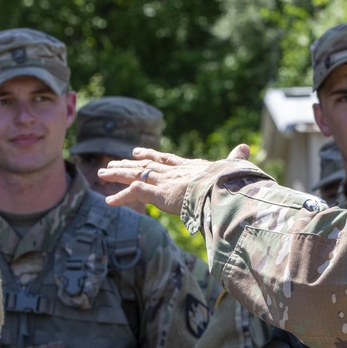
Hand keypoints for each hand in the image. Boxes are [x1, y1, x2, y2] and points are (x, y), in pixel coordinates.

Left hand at [98, 145, 250, 214]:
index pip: (166, 159)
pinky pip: (136, 193)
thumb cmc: (232, 181)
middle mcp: (174, 172)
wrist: (225, 188)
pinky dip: (121, 197)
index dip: (151, 156)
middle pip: (146, 165)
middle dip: (128, 164)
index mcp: (190, 167)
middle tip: (112, 163)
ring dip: (118, 175)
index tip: (138, 152)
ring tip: (101, 173)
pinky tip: (108, 201)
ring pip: (136, 174)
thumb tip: (245, 146)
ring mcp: (166, 182)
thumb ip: (236, 159)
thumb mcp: (235, 168)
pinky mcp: (160, 194)